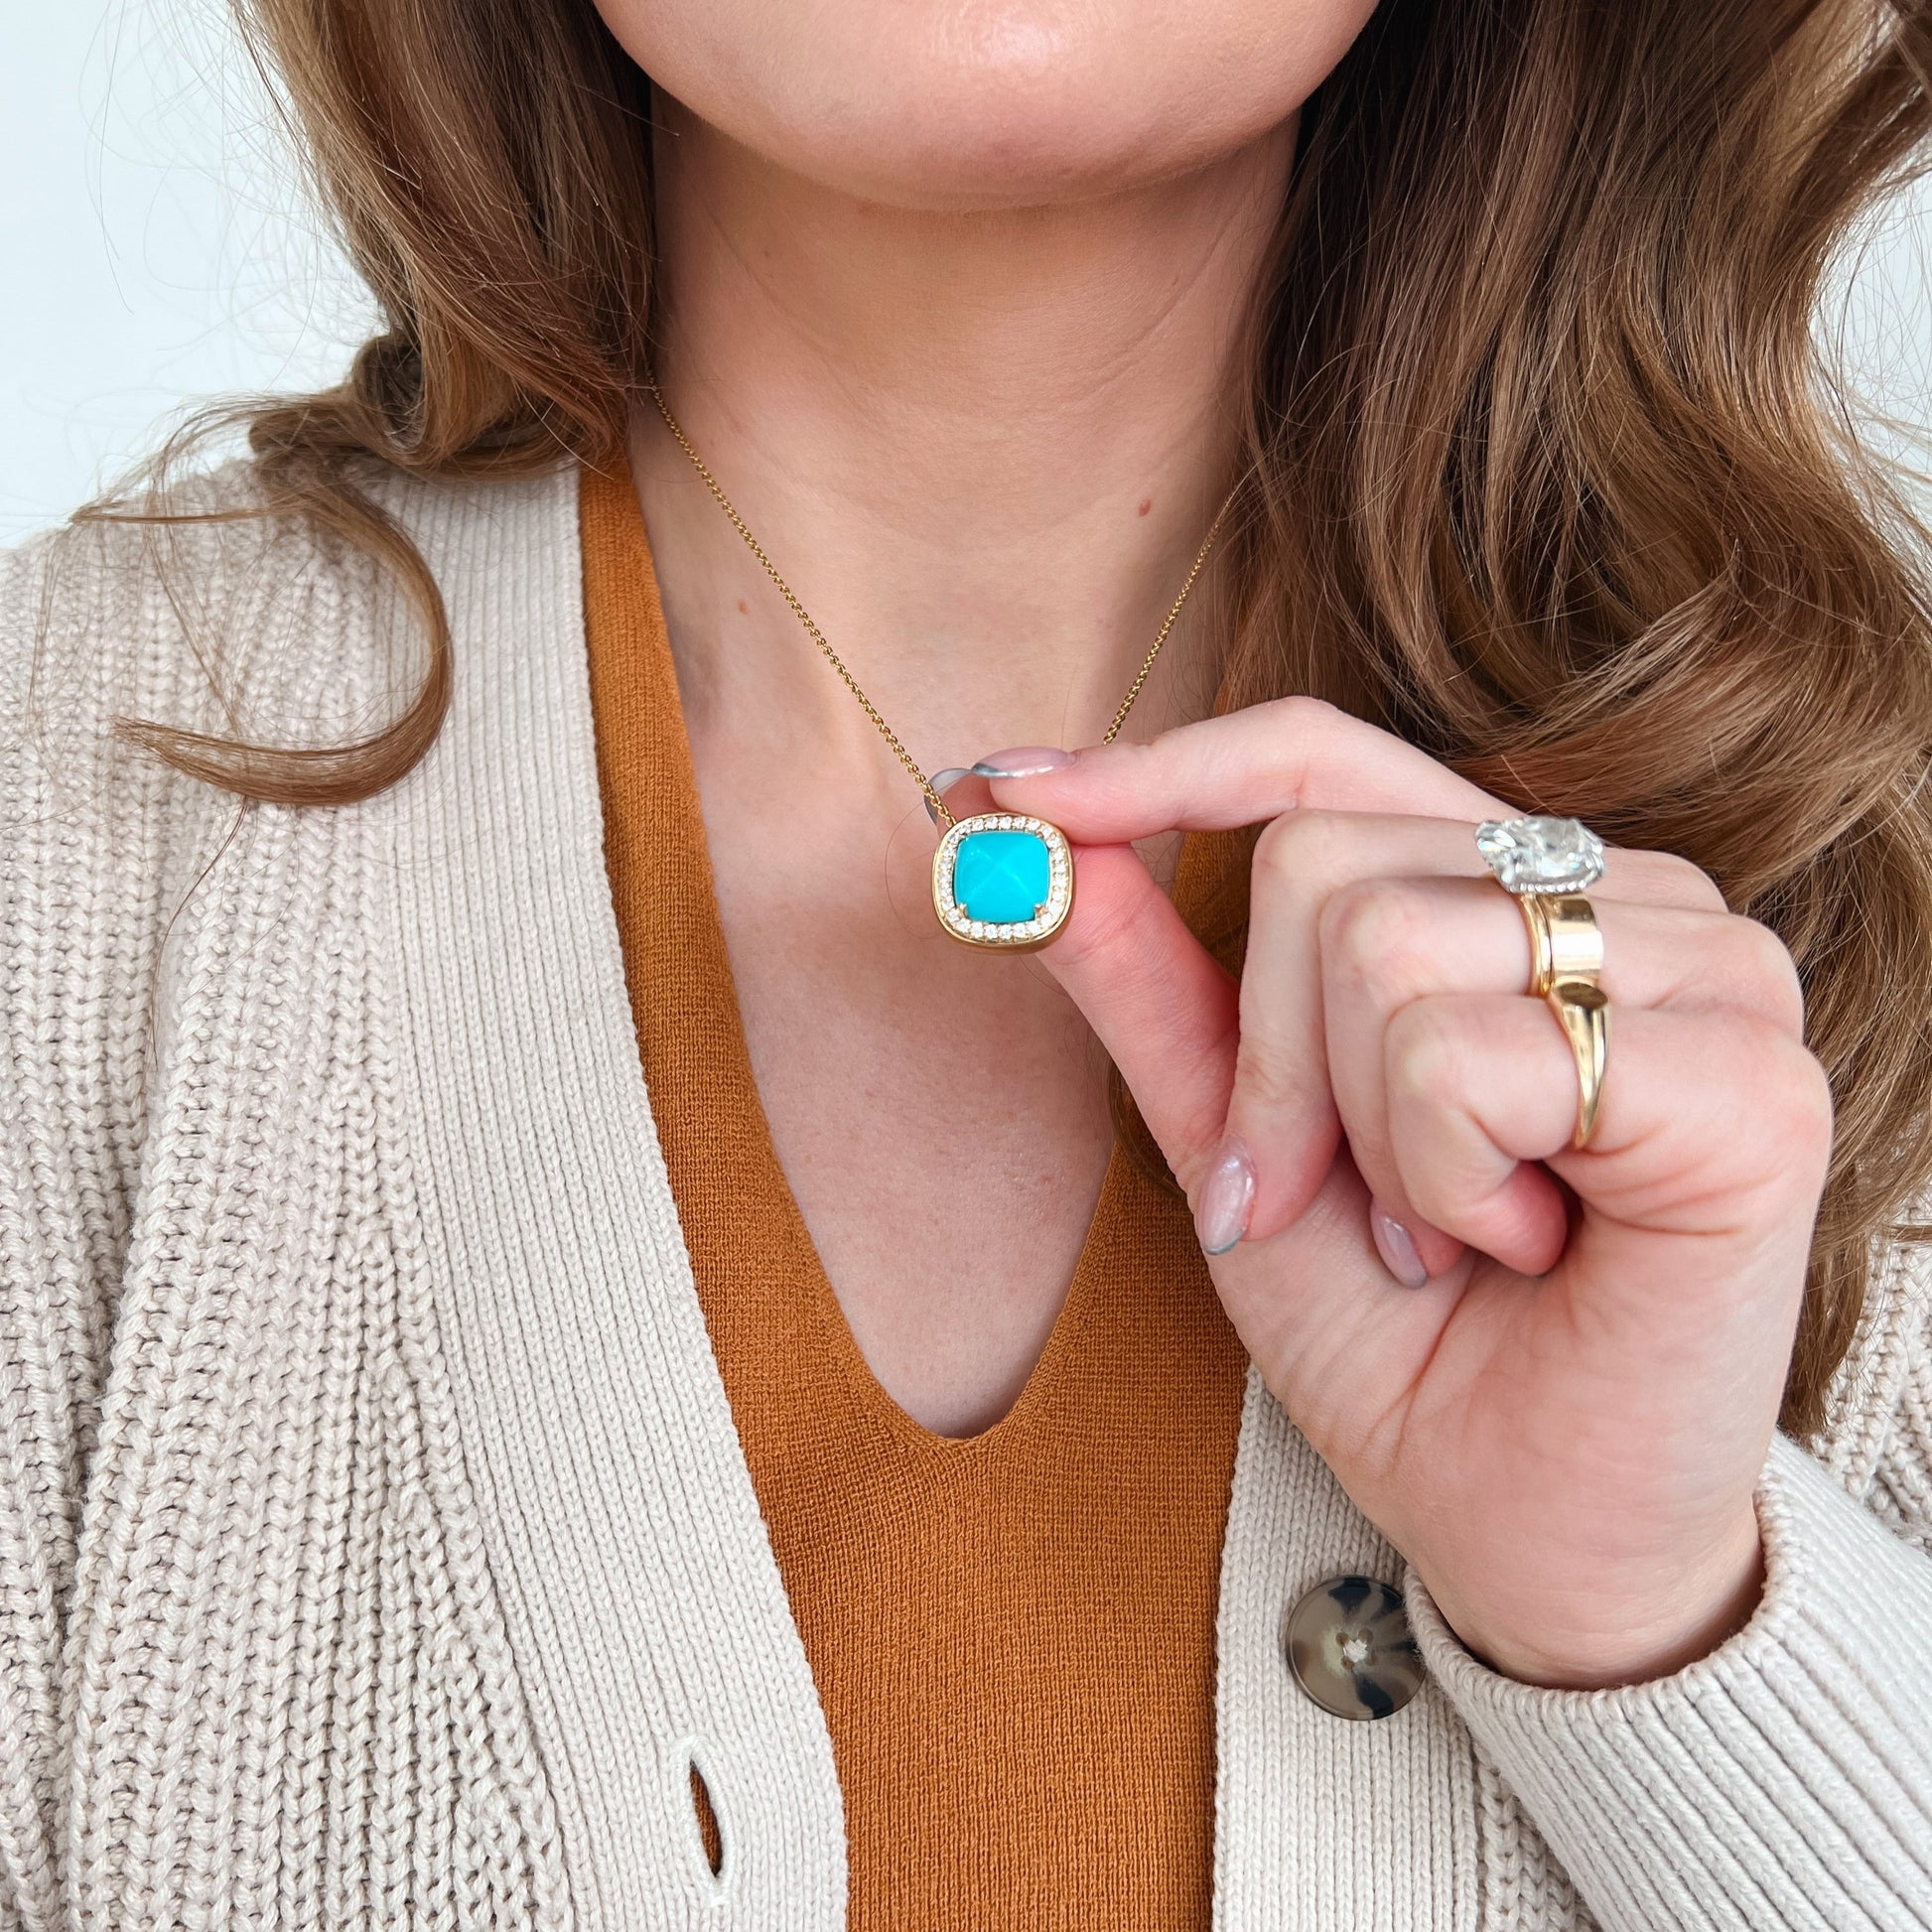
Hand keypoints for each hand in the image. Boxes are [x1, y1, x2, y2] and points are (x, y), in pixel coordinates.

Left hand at [983, 701, 1830, 1688]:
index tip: (1005, 793)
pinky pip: (1465, 1057)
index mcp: (1508, 889)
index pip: (1318, 757)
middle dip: (1271, 1069)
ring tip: (1458, 1231)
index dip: (1160, 768)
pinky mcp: (1751, 1076)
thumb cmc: (1395, 1333)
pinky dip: (1443, 1182)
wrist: (1523, 1525)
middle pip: (1316, 857)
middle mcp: (1623, 894)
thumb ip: (1150, 981)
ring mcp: (1708, 968)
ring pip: (1380, 948)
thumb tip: (1021, 832)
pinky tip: (1531, 1245)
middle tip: (1345, 1203)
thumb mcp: (1235, 1140)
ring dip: (1367, 1143)